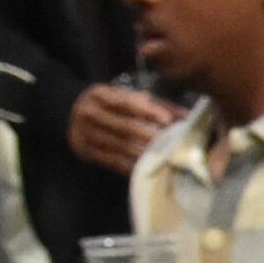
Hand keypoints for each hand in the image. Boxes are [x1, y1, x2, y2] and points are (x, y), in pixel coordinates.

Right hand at [67, 81, 182, 172]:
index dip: (147, 110)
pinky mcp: (84, 150)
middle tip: (170, 143)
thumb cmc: (111, 106)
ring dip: (143, 153)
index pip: (125, 101)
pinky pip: (112, 161)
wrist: (74, 112)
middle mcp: (88, 111)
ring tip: (164, 158)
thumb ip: (156, 105)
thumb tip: (189, 116)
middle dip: (148, 135)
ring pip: (119, 145)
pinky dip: (131, 165)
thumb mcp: (126, 97)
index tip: (167, 119)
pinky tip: (148, 168)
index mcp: (99, 94)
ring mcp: (84, 132)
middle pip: (122, 126)